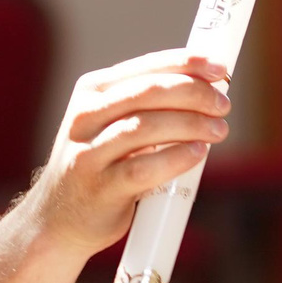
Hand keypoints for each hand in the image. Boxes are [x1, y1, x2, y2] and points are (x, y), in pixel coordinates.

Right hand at [0, 49, 228, 282]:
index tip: (221, 70)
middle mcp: (86, 115)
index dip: (189, 64)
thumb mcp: (112, 124)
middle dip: (194, 94)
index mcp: (93, 90)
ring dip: (190, 124)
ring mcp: (89, 152)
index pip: (147, 67)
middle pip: (149, 92)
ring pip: (146, 127)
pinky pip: (143, 168)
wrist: (57, 218)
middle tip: (223, 104)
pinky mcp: (99, 187)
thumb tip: (208, 89)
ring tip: (218, 130)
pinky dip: (176, 158)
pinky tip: (198, 154)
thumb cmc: (99, 165)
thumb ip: (149, 106)